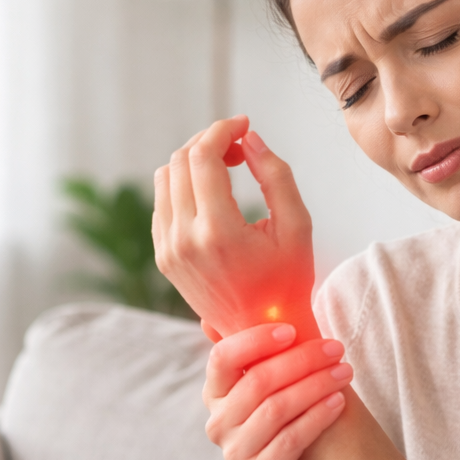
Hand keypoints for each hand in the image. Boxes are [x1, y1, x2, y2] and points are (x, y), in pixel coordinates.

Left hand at [153, 116, 318, 341]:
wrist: (264, 334)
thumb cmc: (288, 282)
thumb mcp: (297, 227)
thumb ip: (276, 175)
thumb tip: (250, 139)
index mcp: (218, 231)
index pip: (203, 157)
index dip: (223, 130)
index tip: (245, 125)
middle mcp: (184, 240)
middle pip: (180, 161)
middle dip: (210, 141)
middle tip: (240, 147)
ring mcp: (168, 251)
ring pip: (165, 178)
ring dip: (194, 160)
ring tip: (227, 166)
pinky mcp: (164, 258)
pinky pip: (162, 204)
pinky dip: (183, 185)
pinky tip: (212, 193)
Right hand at [203, 321, 352, 459]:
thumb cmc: (291, 418)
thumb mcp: (276, 381)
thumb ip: (263, 347)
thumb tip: (234, 298)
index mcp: (215, 392)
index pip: (223, 358)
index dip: (255, 340)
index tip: (293, 329)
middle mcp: (218, 422)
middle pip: (258, 382)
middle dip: (302, 360)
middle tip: (336, 348)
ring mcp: (235, 452)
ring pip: (277, 409)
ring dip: (316, 386)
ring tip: (346, 372)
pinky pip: (290, 440)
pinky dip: (318, 417)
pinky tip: (340, 402)